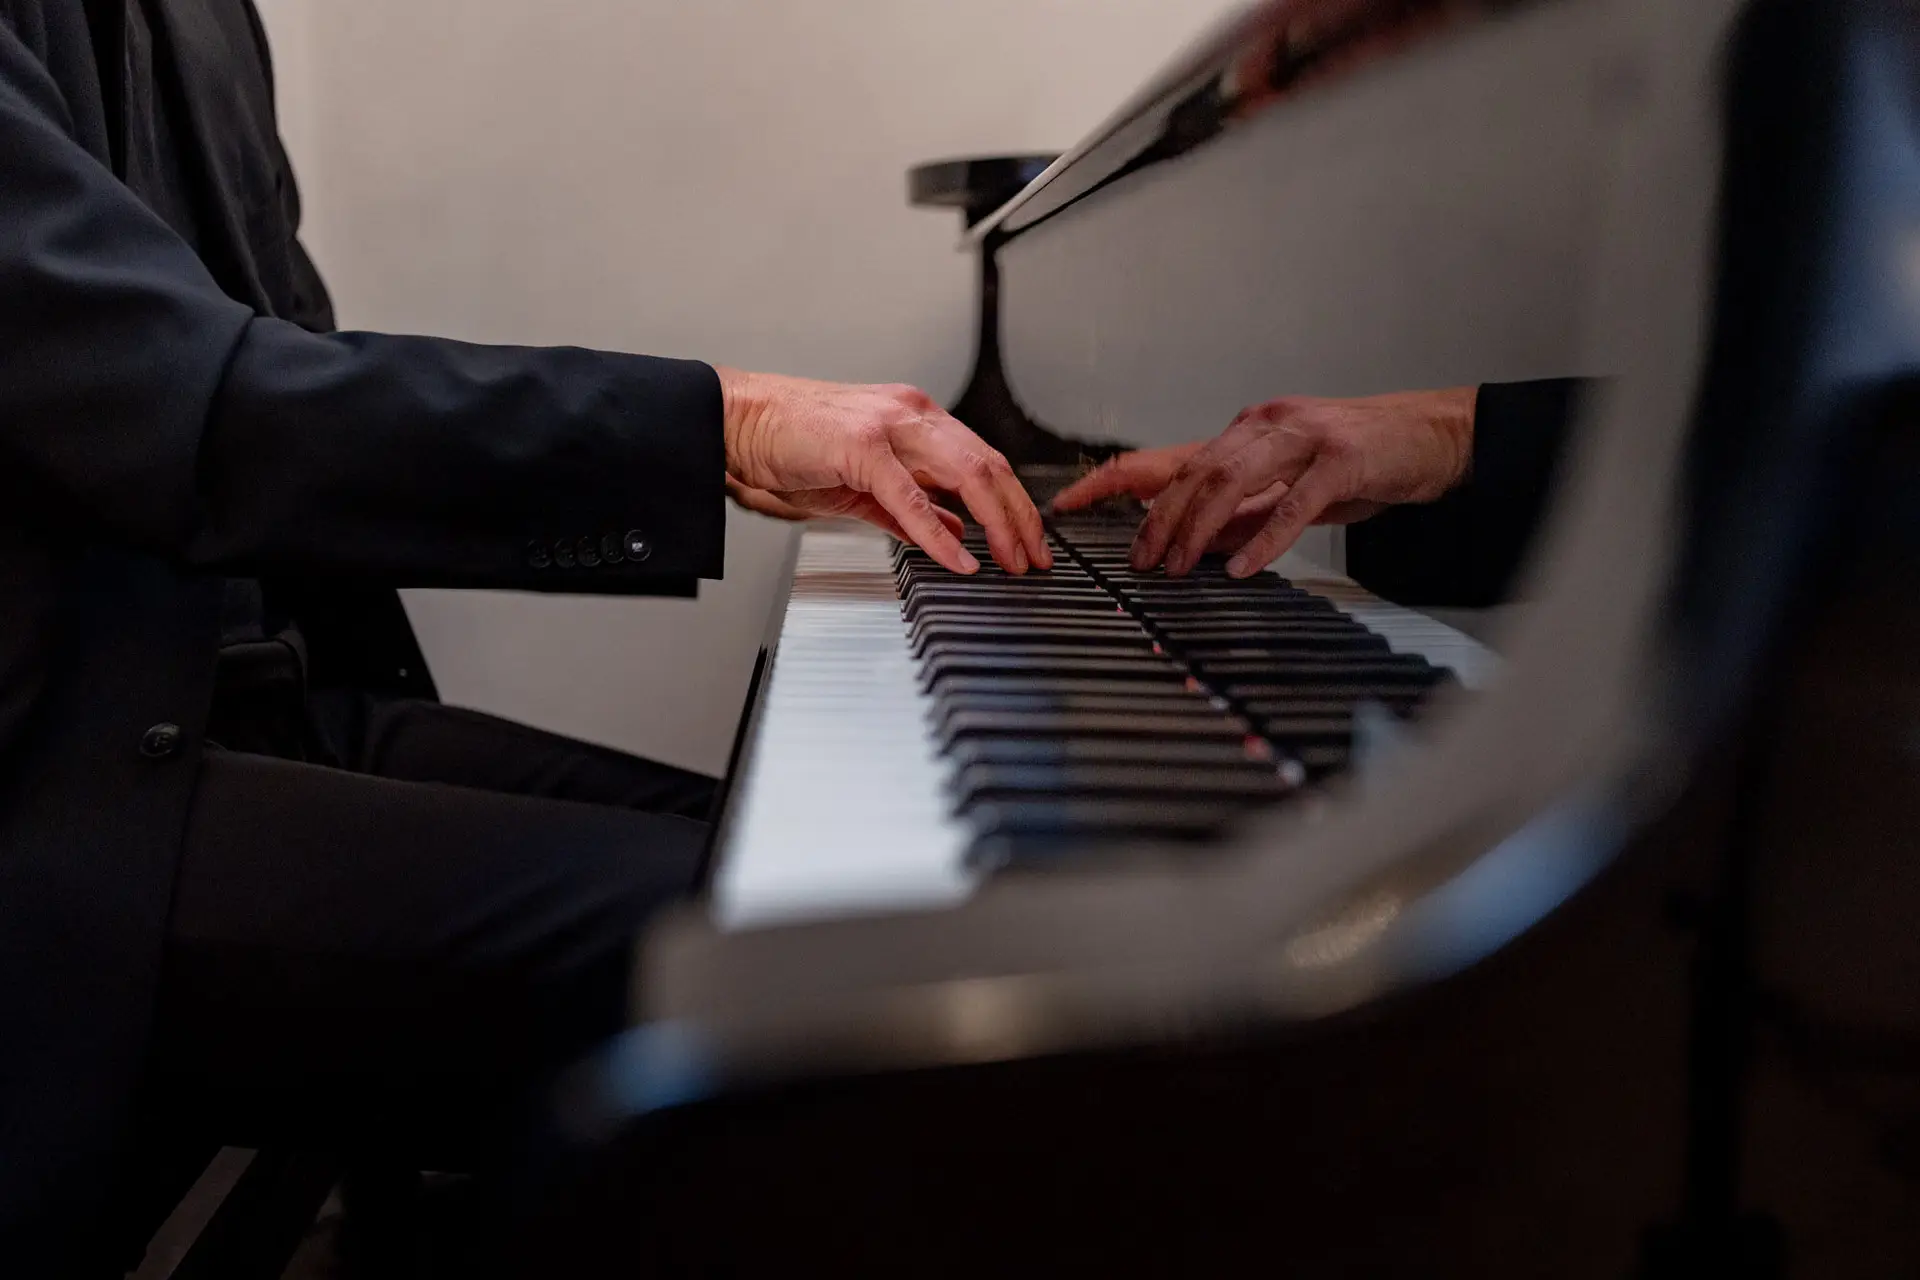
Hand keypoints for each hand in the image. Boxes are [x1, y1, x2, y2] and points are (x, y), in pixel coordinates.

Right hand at [716, 368, 1049, 574]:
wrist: (740, 421)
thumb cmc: (794, 445)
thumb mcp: (865, 484)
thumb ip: (912, 508)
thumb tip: (955, 532)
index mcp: (916, 418)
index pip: (985, 460)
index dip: (1014, 504)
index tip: (1030, 542)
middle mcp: (913, 413)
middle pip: (990, 465)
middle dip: (1021, 517)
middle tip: (1035, 559)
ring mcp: (890, 426)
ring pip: (967, 473)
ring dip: (997, 524)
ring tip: (1011, 561)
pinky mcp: (863, 446)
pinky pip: (913, 496)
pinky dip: (940, 533)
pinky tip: (958, 559)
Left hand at [1051, 387, 1474, 576]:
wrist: (1434, 436)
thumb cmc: (1364, 461)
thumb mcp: (1292, 488)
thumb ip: (1245, 513)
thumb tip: (1196, 545)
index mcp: (1247, 432)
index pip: (1167, 458)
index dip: (1112, 480)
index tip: (1069, 505)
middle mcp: (1267, 426)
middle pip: (1192, 473)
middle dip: (1155, 521)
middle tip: (1136, 563)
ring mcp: (1305, 438)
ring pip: (1231, 480)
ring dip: (1195, 529)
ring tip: (1175, 567)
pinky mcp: (1343, 460)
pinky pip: (1294, 503)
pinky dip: (1263, 539)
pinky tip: (1240, 569)